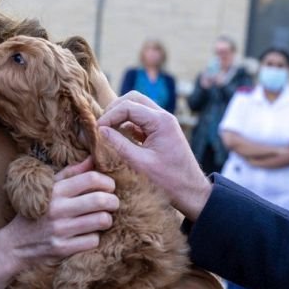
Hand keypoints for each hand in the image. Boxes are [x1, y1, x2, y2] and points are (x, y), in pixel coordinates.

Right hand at [0, 157, 119, 288]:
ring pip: (102, 221)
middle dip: (114, 201)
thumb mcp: (48, 188)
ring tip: (102, 219)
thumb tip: (92, 158)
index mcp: (55, 190)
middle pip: (101, 200)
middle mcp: (58, 208)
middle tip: (112, 204)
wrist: (14, 245)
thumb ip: (71, 173)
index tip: (109, 187)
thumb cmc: (36, 212)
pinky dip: (95, 238)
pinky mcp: (63, 248)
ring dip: (107, 220)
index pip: (91, 178)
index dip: (107, 182)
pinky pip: (93, 241)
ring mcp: (61, 230)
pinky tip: (88, 235)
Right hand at [97, 91, 211, 220]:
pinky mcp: (161, 130)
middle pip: (133, 99)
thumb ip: (119, 144)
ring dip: (121, 115)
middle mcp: (164, 116)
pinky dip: (128, 123)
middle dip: (115, 109)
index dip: (109, 116)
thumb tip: (100, 130)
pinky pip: (141, 118)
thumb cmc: (169, 179)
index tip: (97, 129)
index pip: (128, 106)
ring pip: (137, 106)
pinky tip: (119, 136)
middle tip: (102, 125)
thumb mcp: (140, 163)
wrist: (191, 189)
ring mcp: (163, 122)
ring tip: (108, 130)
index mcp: (161, 121)